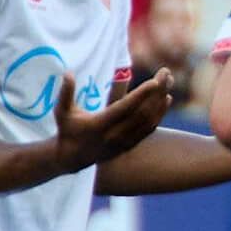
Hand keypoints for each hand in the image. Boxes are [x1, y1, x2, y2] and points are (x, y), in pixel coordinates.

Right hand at [49, 67, 171, 174]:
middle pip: (142, 112)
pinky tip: (166, 99)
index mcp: (100, 125)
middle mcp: (115, 135)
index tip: (155, 81)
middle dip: (156, 92)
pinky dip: (159, 114)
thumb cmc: (67, 130)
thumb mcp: (62, 111)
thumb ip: (65, 92)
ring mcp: (124, 142)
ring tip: (168, 81)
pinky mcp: (129, 145)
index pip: (126, 108)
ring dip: (161, 101)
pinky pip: (148, 129)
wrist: (72, 158)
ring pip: (149, 121)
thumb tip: (68, 73)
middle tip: (166, 72)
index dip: (142, 95)